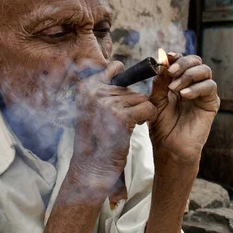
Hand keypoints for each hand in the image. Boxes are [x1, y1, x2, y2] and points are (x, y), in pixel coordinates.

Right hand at [70, 61, 156, 192]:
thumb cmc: (94, 138)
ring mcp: (107, 103)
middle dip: (131, 104)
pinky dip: (147, 117)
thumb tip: (119, 65)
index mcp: (85, 87)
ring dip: (139, 112)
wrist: (91, 167)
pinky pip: (148, 107)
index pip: (114, 67)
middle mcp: (94, 91)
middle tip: (120, 120)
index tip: (121, 100)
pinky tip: (135, 127)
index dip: (123, 82)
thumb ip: (101, 88)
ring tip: (124, 126)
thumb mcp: (90, 108)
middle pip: (129, 88)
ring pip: (140, 98)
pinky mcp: (122, 116)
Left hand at [149, 53, 218, 168]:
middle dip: (182, 63)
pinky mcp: (211, 103)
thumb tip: (164, 61)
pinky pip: (210, 87)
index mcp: (178, 81)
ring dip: (188, 75)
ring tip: (174, 88)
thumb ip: (160, 81)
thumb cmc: (161, 126)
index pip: (181, 61)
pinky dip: (197, 87)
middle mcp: (193, 84)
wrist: (169, 148)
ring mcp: (203, 93)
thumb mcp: (156, 100)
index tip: (167, 57)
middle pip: (195, 61)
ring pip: (205, 70)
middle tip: (170, 73)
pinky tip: (184, 95)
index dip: (176, 57)